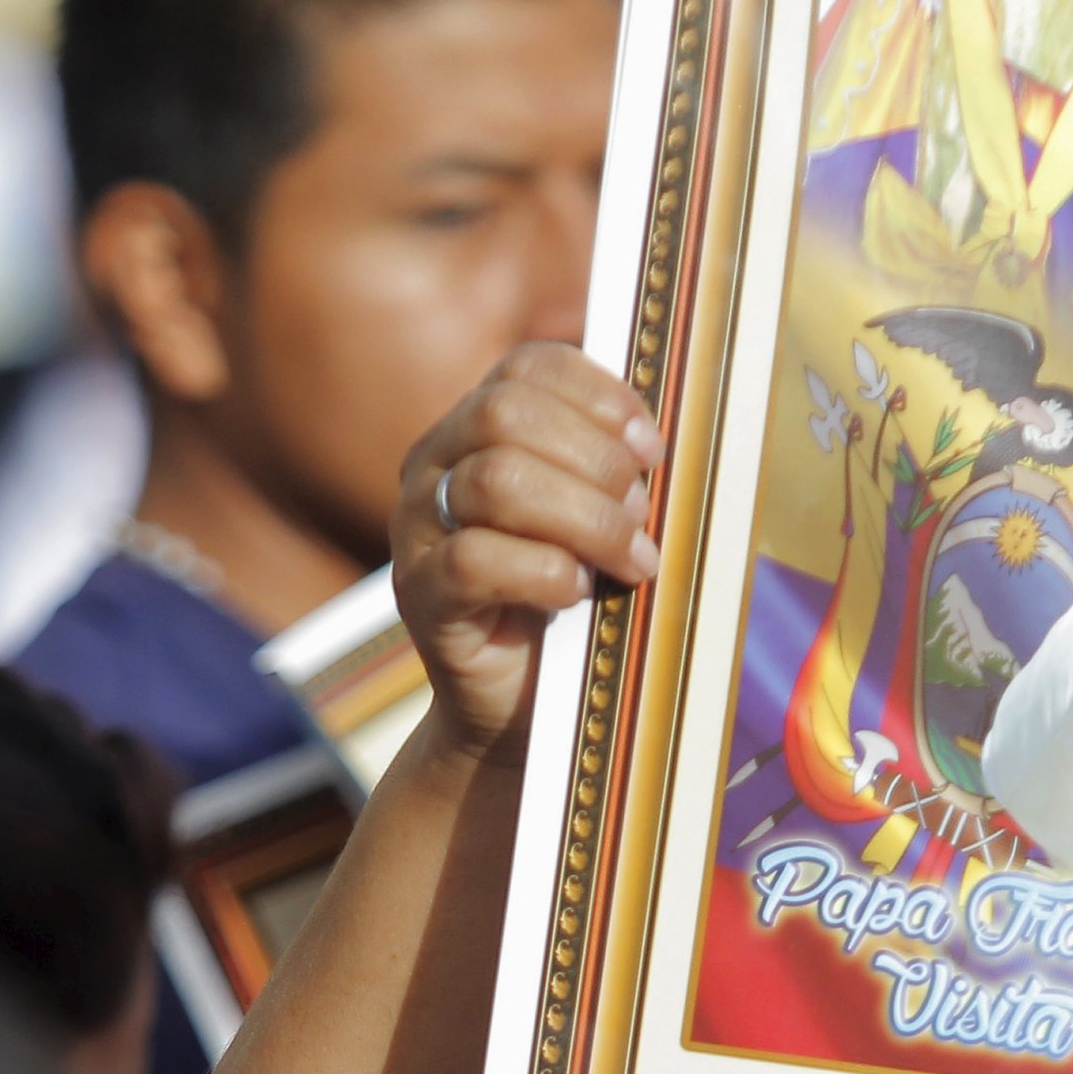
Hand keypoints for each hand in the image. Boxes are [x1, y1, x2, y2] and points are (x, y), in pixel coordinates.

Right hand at [392, 345, 664, 759]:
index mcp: (475, 427)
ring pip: (495, 481)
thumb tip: (657, 442)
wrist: (523, 706)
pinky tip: (577, 592)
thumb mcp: (595, 520)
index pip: (526, 367)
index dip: (598, 395)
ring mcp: (416, 528)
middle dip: (594, 460)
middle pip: (506, 414)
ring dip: (584, 519)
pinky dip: (543, 572)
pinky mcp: (419, 594)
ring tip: (630, 561)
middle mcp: (433, 464)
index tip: (652, 449)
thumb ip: (611, 471)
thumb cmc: (569, 600)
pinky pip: (475, 560)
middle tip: (640, 514)